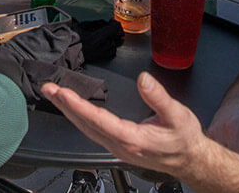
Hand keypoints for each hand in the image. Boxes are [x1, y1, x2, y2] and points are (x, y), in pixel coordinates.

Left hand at [42, 73, 210, 180]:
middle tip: (49, 89)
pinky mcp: (117, 145)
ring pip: (87, 129)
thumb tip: (144, 79)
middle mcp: (120, 145)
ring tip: (55, 95)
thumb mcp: (177, 115)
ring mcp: (117, 147)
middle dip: (65, 106)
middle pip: (86, 125)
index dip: (78, 106)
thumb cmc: (184, 139)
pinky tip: (73, 108)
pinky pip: (92, 131)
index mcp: (132, 139)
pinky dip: (79, 117)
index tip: (63, 93)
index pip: (98, 120)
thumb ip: (158, 97)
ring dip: (69, 111)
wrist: (190, 159)